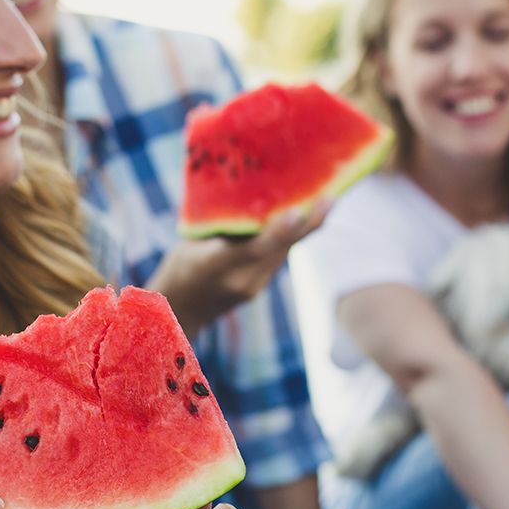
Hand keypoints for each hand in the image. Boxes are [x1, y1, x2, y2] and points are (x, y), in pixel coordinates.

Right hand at [147, 201, 330, 336]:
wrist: (178, 314)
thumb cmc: (178, 268)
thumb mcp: (189, 242)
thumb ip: (221, 225)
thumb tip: (254, 195)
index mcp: (212, 266)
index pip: (252, 250)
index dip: (279, 231)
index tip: (300, 212)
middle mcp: (239, 281)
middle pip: (279, 250)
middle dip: (307, 223)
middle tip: (330, 194)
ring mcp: (252, 288)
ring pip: (284, 253)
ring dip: (303, 227)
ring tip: (322, 196)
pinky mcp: (259, 288)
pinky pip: (278, 257)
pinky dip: (288, 237)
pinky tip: (299, 216)